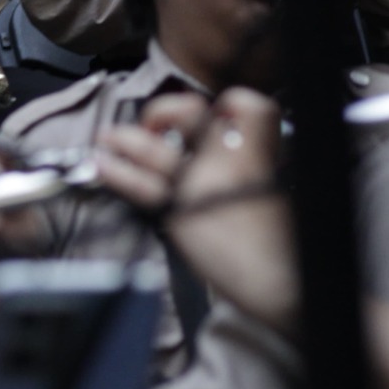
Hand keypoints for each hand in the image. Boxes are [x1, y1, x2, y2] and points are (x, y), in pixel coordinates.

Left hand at [96, 88, 296, 331]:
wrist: (285, 283)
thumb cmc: (282, 243)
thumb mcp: (277, 187)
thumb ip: (250, 160)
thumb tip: (220, 140)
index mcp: (260, 153)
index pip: (246, 105)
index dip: (228, 104)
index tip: (215, 114)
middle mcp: (230, 160)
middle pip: (192, 112)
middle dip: (167, 109)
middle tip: (156, 122)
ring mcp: (203, 184)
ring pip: (157, 149)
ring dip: (127, 139)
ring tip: (108, 138)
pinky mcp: (182, 213)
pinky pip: (143, 186)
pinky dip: (117, 173)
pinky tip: (103, 165)